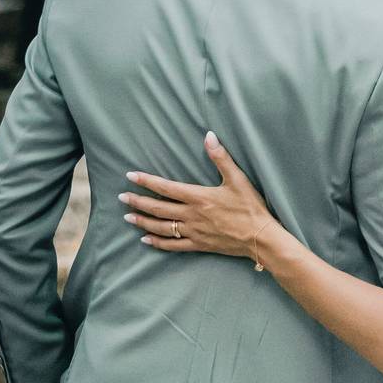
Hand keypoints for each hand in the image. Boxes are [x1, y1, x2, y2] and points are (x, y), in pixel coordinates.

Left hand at [118, 132, 273, 257]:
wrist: (260, 237)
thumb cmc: (251, 207)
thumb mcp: (238, 179)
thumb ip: (221, 158)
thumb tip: (209, 136)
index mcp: (198, 197)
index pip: (165, 187)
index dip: (146, 181)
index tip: (130, 176)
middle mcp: (191, 215)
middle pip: (157, 208)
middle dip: (137, 201)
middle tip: (121, 197)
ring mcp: (193, 232)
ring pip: (161, 227)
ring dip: (143, 222)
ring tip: (128, 217)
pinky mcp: (199, 245)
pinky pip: (173, 245)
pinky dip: (157, 243)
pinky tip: (146, 240)